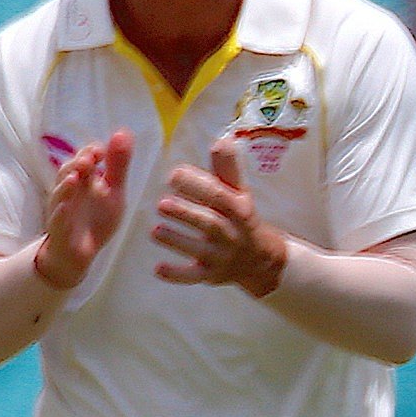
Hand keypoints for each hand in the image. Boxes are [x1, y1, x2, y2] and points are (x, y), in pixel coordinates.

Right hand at [34, 129, 130, 288]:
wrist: (80, 252)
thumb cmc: (96, 217)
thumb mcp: (113, 190)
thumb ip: (118, 165)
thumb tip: (122, 131)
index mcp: (84, 179)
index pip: (84, 158)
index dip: (92, 153)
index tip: (102, 150)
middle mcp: (69, 190)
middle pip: (68, 171)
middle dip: (77, 164)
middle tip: (90, 159)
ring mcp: (62, 209)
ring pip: (59, 194)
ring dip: (66, 185)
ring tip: (74, 177)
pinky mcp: (59, 230)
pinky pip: (56, 220)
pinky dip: (60, 213)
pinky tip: (65, 207)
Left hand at [151, 136, 290, 296]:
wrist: (259, 259)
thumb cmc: (241, 218)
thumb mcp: (239, 192)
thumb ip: (227, 168)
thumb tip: (222, 139)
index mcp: (237, 209)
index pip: (219, 196)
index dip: (197, 185)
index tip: (174, 175)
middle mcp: (231, 233)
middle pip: (210, 224)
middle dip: (187, 214)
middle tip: (162, 204)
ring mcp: (221, 256)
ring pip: (199, 250)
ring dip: (177, 241)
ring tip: (156, 230)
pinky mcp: (210, 275)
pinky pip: (193, 277)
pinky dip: (176, 275)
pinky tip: (157, 268)